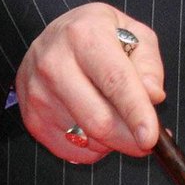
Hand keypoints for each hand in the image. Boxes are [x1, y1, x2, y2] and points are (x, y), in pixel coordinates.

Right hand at [15, 3, 164, 164]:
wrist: (53, 38)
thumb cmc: (99, 35)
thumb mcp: (134, 34)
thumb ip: (149, 65)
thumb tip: (153, 96)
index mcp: (85, 35)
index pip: (115, 81)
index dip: (136, 112)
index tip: (150, 137)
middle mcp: (55, 63)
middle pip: (98, 119)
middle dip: (129, 139)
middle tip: (149, 143)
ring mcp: (38, 93)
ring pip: (85, 138)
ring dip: (112, 141)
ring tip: (119, 121)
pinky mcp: (31, 117)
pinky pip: (69, 149)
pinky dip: (92, 148)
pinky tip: (97, 128)